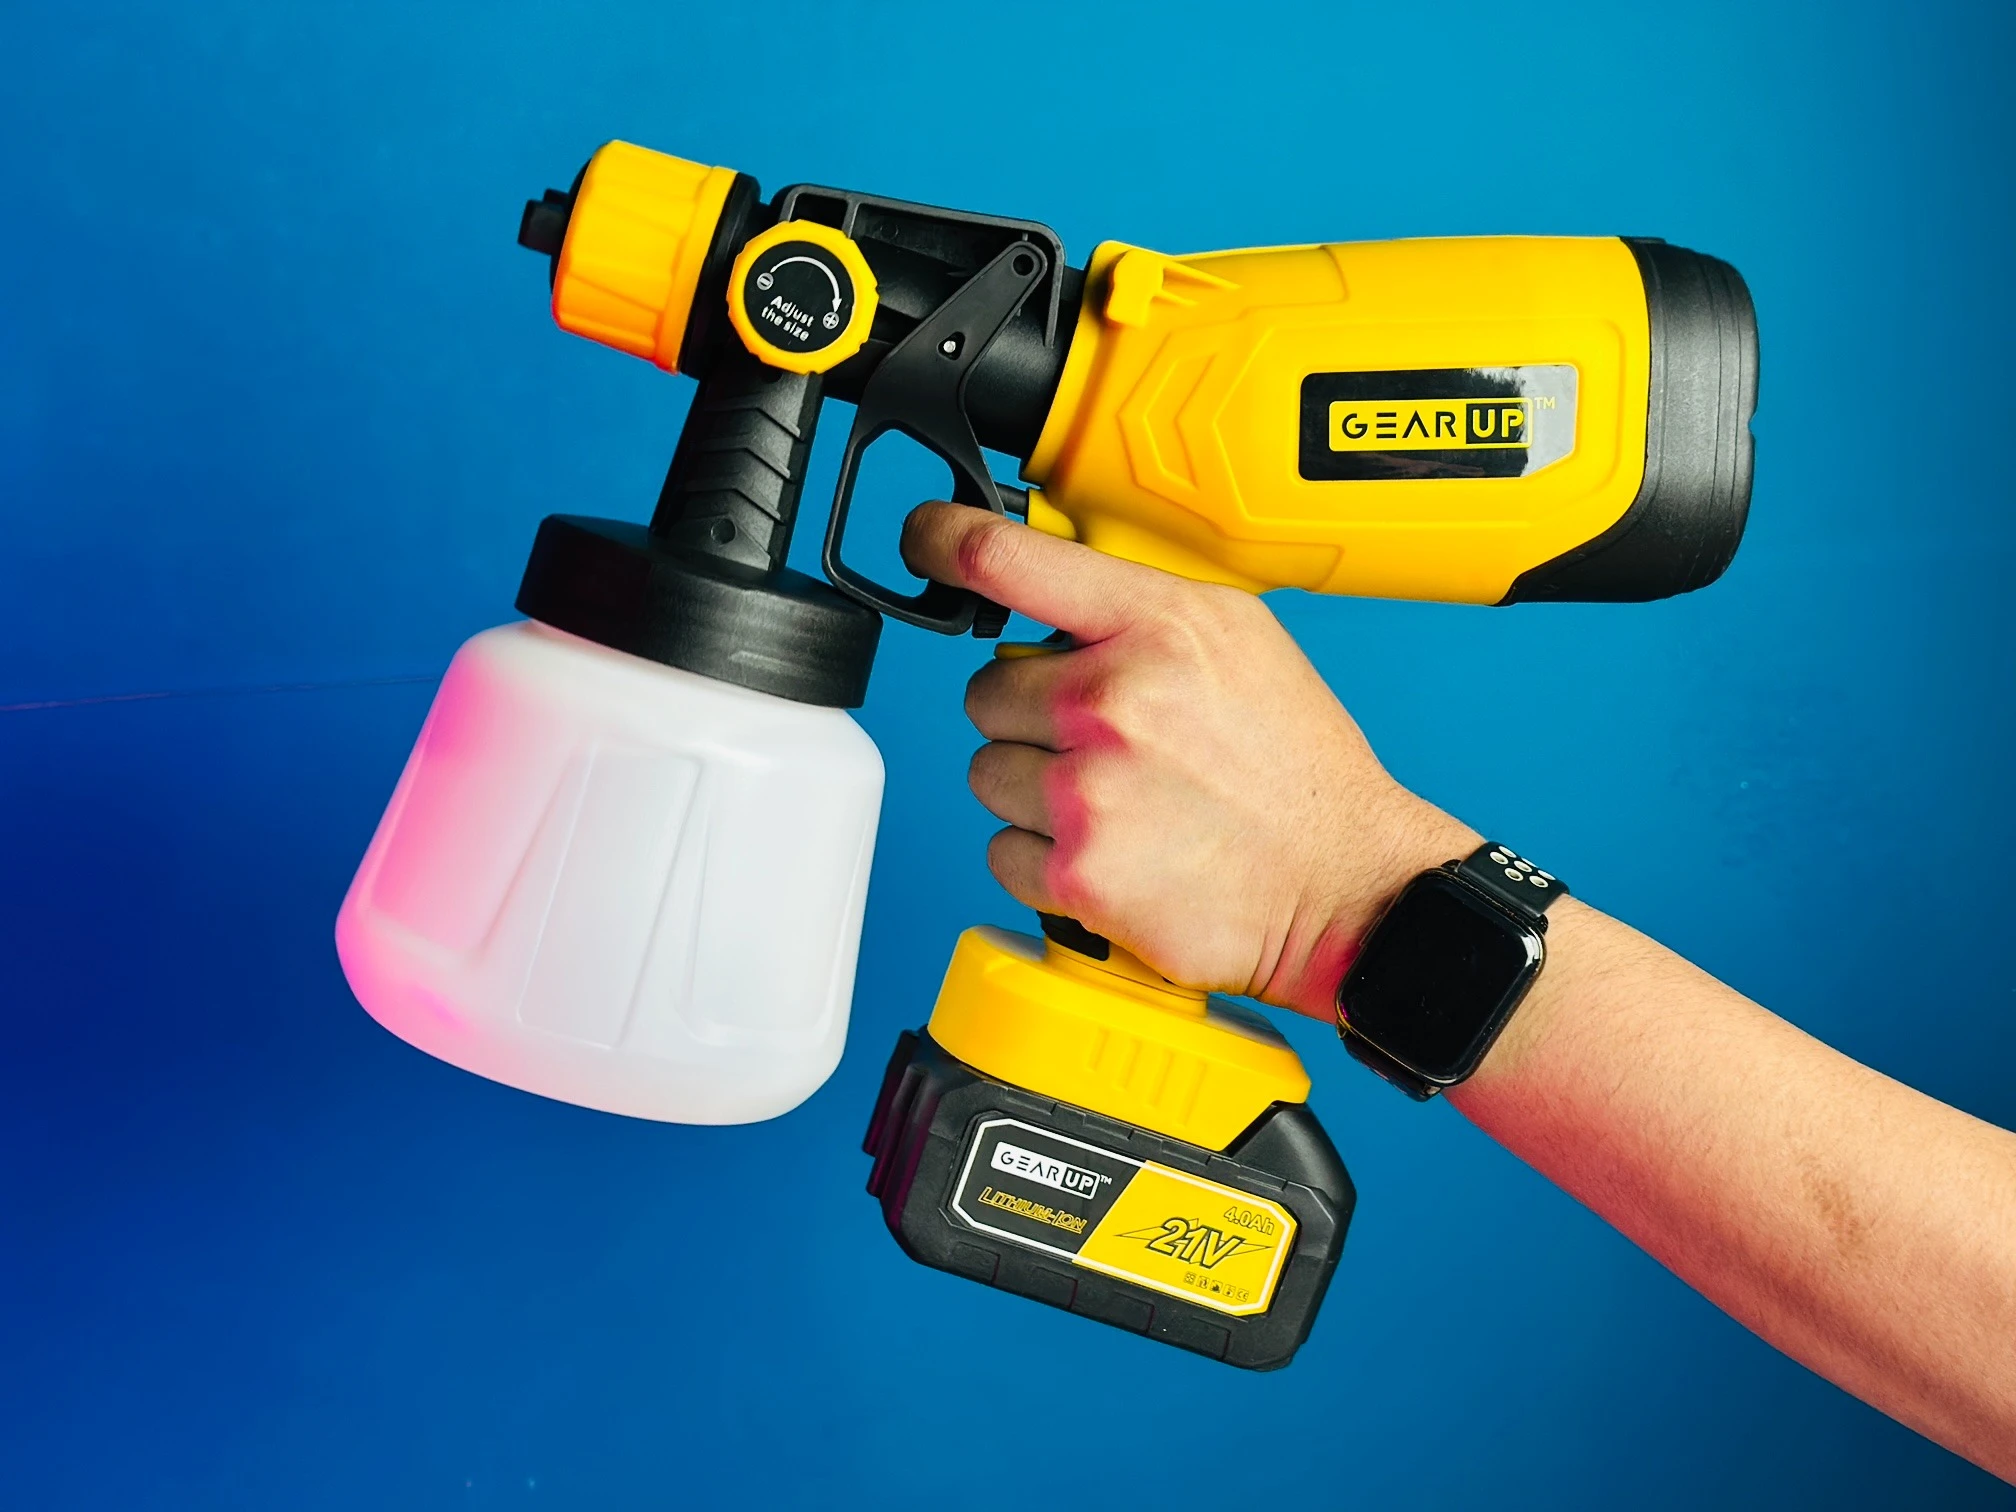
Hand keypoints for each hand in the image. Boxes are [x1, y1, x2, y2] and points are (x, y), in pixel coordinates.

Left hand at [899, 501, 1476, 1019]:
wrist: (1348, 886)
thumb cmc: (1296, 768)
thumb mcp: (1238, 641)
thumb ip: (1137, 608)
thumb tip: (1046, 591)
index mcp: (1155, 625)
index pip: (1007, 558)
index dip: (944, 540)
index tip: (923, 540)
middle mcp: (1112, 701)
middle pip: (985, 692)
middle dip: (1031, 718)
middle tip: (1109, 744)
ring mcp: (1089, 793)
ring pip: (988, 774)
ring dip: (1036, 792)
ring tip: (1122, 804)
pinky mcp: (1078, 876)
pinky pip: (1001, 852)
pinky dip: (1045, 861)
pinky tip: (1115, 853)